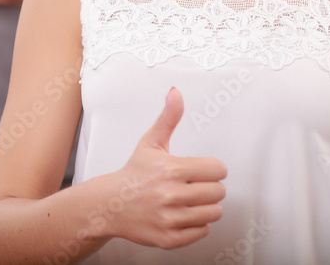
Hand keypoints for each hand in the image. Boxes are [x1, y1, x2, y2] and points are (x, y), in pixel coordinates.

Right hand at [105, 88, 226, 248]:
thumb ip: (168, 118)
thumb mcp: (151, 142)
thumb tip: (175, 92)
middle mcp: (170, 194)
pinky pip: (203, 231)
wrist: (110, 204)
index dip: (211, 169)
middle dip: (209, 187)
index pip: (218, 170)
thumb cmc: (134, 172)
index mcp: (171, 169)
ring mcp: (170, 218)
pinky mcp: (169, 238)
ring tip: (188, 200)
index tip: (200, 170)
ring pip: (214, 213)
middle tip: (192, 185)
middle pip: (218, 192)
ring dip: (205, 206)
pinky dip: (196, 224)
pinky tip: (181, 214)